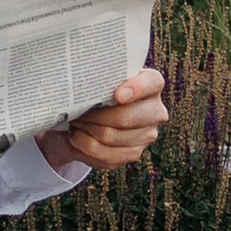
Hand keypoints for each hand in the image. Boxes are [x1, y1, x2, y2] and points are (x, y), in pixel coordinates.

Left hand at [39, 67, 167, 175]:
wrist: (94, 115)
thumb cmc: (99, 89)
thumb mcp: (101, 78)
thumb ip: (100, 76)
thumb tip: (81, 82)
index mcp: (152, 84)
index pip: (152, 83)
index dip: (136, 89)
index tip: (117, 95)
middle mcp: (155, 111)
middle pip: (126, 117)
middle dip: (96, 115)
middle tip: (77, 109)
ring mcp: (147, 135)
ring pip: (110, 136)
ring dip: (86, 128)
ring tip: (74, 120)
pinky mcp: (134, 153)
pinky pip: (105, 154)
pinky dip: (85, 144)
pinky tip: (77, 134)